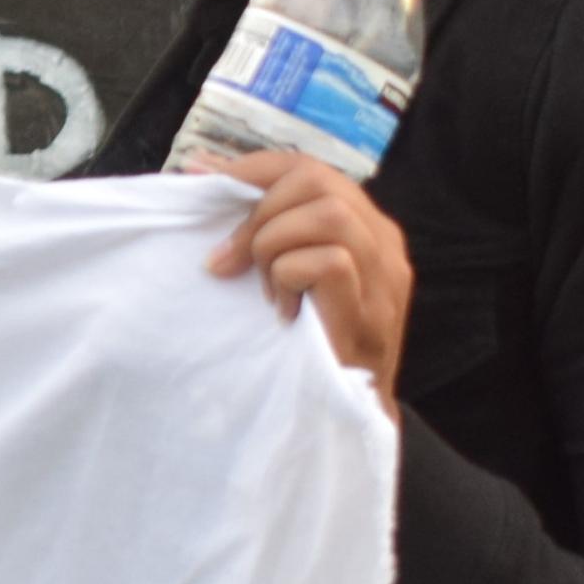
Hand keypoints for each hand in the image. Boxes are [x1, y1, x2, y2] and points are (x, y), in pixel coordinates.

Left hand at [209, 150, 410, 406]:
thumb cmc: (304, 342)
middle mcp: (382, 240)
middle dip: (258, 213)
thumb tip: (200, 172)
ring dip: (273, 246)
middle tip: (227, 262)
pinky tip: (282, 311)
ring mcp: (384, 276)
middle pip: (317, 180)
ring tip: (264, 289)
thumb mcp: (285, 273)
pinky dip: (289, 278)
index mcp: (362, 224)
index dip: (252, 169)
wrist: (343, 415)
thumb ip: (265, 229)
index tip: (202, 183)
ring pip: (327, 214)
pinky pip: (328, 262)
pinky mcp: (373, 309)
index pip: (308, 167)